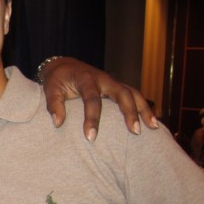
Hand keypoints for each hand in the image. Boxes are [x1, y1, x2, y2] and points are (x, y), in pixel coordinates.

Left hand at [39, 57, 157, 140]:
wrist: (65, 66)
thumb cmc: (57, 80)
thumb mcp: (50, 90)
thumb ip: (54, 105)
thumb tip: (58, 123)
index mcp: (85, 79)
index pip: (92, 99)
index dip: (91, 119)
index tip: (91, 138)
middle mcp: (103, 79)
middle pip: (122, 93)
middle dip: (129, 112)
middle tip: (134, 132)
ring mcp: (113, 82)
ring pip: (133, 93)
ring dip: (144, 109)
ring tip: (153, 128)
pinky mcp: (117, 87)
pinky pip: (134, 95)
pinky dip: (144, 107)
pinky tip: (152, 122)